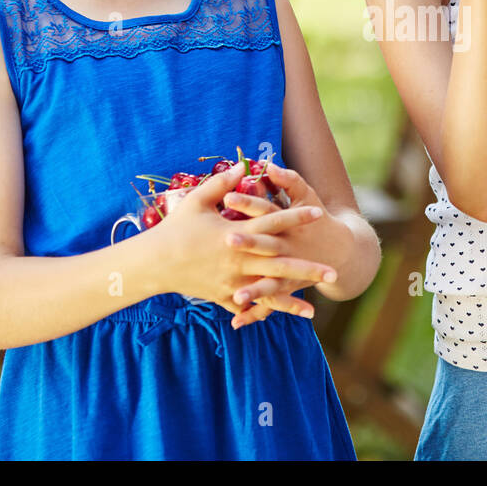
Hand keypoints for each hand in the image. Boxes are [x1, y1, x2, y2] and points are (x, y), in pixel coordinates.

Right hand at [149, 164, 338, 319]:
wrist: (152, 264)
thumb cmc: (175, 229)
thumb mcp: (196, 201)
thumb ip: (221, 184)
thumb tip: (242, 165)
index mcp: (235, 234)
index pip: (273, 223)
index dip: (296, 217)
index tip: (319, 213)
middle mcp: (238, 260)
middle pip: (280, 265)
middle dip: (308, 270)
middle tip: (333, 273)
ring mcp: (232, 282)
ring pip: (268, 293)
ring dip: (292, 300)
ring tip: (315, 308)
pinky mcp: (223, 296)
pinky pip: (249, 305)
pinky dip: (265, 312)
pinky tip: (281, 319)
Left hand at [220, 161, 357, 326]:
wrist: (342, 252)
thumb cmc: (317, 220)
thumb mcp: (307, 196)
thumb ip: (289, 180)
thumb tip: (270, 164)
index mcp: (288, 224)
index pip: (266, 210)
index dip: (249, 204)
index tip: (228, 197)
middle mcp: (288, 247)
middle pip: (266, 245)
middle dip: (248, 243)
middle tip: (227, 240)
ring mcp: (288, 270)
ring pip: (270, 280)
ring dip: (254, 289)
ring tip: (237, 295)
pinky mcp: (287, 287)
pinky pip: (270, 303)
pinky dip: (254, 313)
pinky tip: (236, 320)